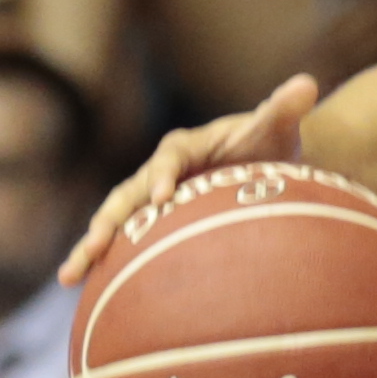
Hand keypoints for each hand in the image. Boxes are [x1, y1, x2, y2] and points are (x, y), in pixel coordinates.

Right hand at [59, 75, 325, 286]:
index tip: (163, 198)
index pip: (170, 159)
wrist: (263, 160)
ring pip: (116, 221)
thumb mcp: (277, 125)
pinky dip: (108, 262)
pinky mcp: (155, 219)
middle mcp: (160, 170)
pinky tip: (87, 292)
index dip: (164, 175)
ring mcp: (153, 197)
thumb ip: (286, 108)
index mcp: (185, 146)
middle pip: (126, 195)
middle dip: (106, 221)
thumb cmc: (270, 141)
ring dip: (92, 246)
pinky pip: (127, 240)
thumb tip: (308, 84)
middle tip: (92, 248)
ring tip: (68, 277)